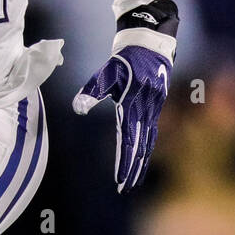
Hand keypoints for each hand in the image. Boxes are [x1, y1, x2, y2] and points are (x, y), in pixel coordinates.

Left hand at [73, 45, 171, 191]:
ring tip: (134, 180)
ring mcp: (154, 110)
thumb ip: (92, 91)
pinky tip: (143, 158)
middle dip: (133, 169)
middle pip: (141, 147)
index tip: (120, 179)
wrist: (150, 46)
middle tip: (126, 188)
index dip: (125, 162)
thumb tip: (78, 107)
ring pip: (149, 143)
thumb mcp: (106, 73)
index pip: (128, 141)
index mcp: (133, 106)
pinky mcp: (156, 108)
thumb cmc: (125, 60)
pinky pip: (153, 134)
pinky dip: (147, 149)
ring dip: (142, 163)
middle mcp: (146, 111)